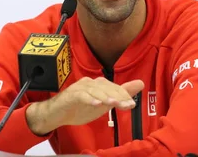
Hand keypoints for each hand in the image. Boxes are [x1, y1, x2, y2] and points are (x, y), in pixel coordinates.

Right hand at [26, 76, 143, 134]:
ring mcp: (80, 88)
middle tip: (127, 105)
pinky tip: (96, 104)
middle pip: (106, 87)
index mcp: (98, 84)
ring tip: (114, 103)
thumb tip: (140, 83)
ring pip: (95, 90)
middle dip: (118, 96)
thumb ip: (120, 94)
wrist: (57, 114)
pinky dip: (89, 99)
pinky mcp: (71, 95)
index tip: (132, 105)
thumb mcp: (103, 104)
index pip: (114, 88)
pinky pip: (81, 96)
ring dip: (105, 96)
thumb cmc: (80, 108)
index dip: (123, 95)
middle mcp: (90, 83)